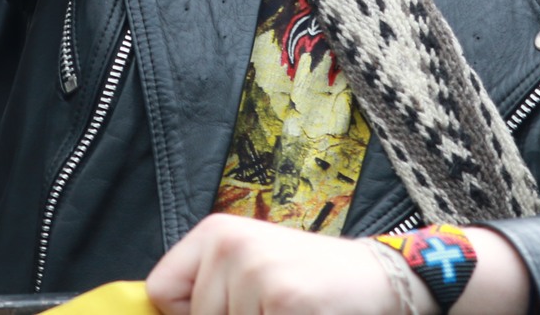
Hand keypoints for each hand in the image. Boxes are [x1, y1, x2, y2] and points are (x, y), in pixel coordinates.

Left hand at [146, 216, 408, 314]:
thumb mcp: (249, 272)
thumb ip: (207, 292)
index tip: (227, 308)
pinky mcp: (283, 300)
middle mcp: (230, 244)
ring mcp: (256, 272)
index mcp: (216, 233)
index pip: (160, 291)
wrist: (379, 282)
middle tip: (273, 307)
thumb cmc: (307, 284)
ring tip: (288, 311)